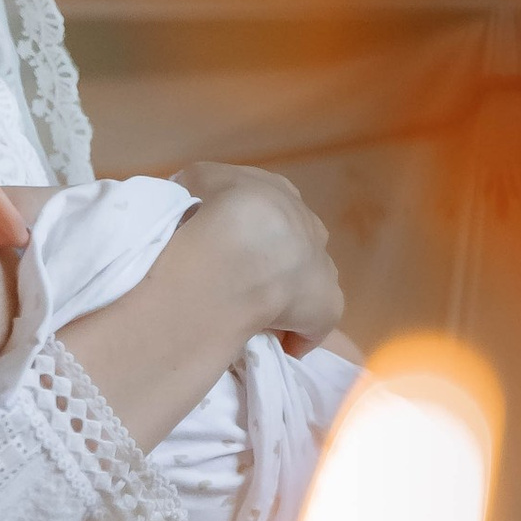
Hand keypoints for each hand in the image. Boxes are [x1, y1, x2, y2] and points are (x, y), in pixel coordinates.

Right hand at [175, 162, 343, 348]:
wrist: (240, 245)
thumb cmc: (215, 208)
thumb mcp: (198, 180)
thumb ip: (202, 188)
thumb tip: (195, 200)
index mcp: (279, 193)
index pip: (269, 211)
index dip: (248, 230)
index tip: (227, 248)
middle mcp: (308, 225)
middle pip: (291, 246)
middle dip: (270, 262)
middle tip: (237, 281)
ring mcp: (321, 266)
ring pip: (304, 283)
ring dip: (282, 296)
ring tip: (248, 312)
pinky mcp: (326, 305)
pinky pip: (310, 325)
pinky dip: (292, 335)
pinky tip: (266, 340)